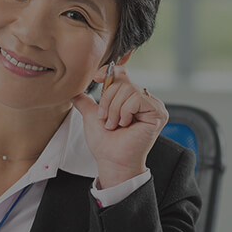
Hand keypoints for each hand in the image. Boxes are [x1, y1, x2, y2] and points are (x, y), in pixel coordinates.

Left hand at [69, 63, 166, 188]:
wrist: (111, 160)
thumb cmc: (105, 143)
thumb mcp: (92, 115)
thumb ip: (86, 101)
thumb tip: (74, 91)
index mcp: (132, 98)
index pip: (123, 73)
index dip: (109, 72)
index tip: (96, 78)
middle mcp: (145, 100)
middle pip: (123, 81)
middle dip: (108, 101)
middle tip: (107, 120)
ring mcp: (153, 106)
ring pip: (129, 89)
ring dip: (115, 109)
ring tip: (115, 125)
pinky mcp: (157, 113)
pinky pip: (136, 99)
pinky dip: (125, 112)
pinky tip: (126, 125)